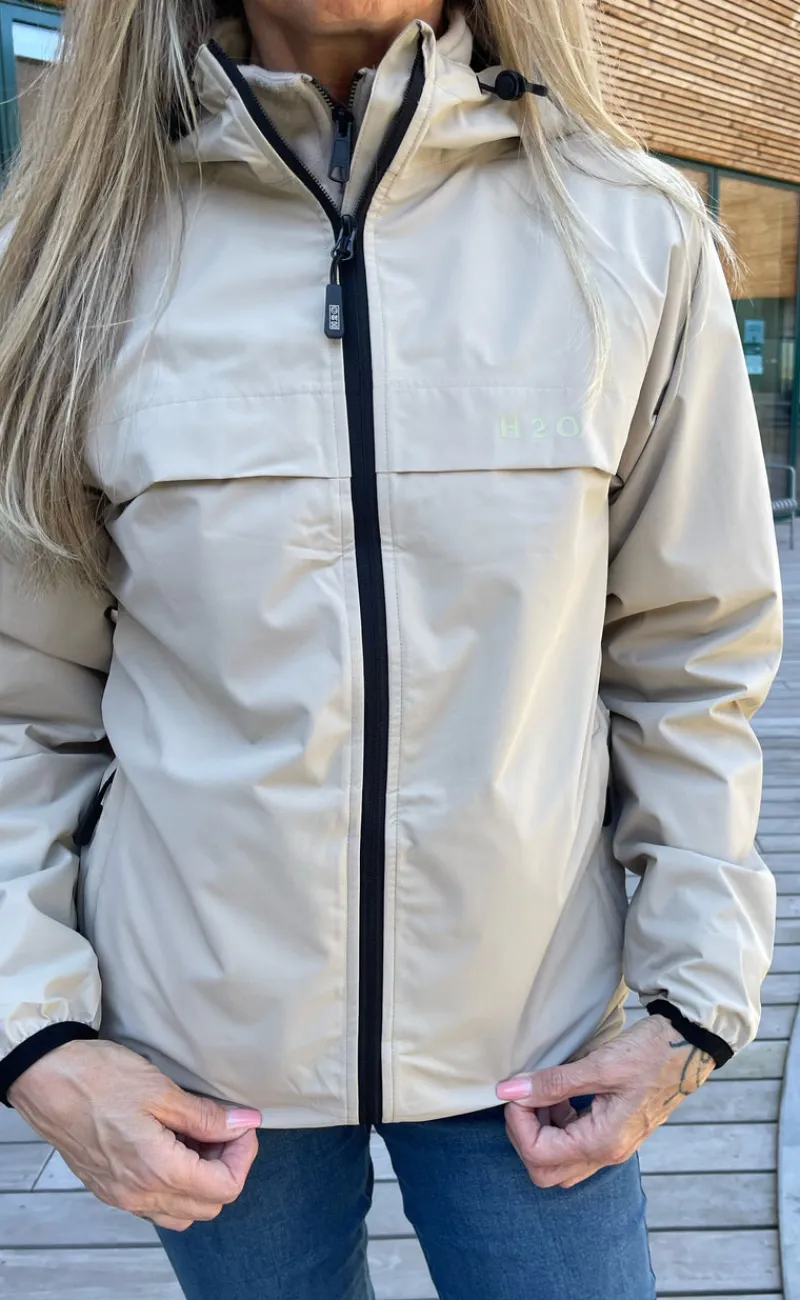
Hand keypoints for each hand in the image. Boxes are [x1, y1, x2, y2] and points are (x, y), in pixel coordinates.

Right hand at [8, 1039, 260, 1229]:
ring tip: (197, 1139)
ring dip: (201, 1181)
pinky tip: (172, 1147)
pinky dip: (174, 1184)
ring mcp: (121, 1197)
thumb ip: (207, 1116)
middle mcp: (139, 1195)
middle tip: (222, 1129)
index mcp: (157, 1170)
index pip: (225, 1188)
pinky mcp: (109, 1190)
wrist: (48, 1080)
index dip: (243, 1156)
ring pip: (182, 1212)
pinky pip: (155, 1204)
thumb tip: (246, 1123)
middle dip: (226, 1168)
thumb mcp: (162, 1091)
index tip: (240, 1125)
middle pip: (208, 1206)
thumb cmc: (101, 1079)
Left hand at [496, 1013, 714, 1188]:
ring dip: (540, 1132)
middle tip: (526, 1099)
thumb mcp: (599, 1064)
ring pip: (558, 1163)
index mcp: (602, 1142)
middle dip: (524, 1136)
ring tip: (543, 1094)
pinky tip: (561, 1096)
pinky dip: (557, 1126)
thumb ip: (552, 1083)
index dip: (518, 1123)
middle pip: (544, 1171)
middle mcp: (606, 1154)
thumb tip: (509, 1091)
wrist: (689, 1048)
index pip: (538, 1154)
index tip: (519, 1090)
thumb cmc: (650, 1054)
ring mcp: (611, 1147)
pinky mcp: (613, 1135)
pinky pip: (573, 1147)